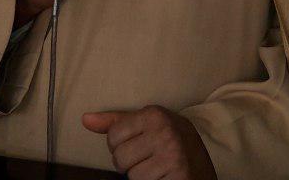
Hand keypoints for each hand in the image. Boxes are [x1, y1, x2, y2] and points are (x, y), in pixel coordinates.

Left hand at [82, 106, 217, 179]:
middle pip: (119, 157)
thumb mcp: (149, 126)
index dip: (121, 146)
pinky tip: (164, 177)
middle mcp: (164, 131)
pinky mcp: (178, 176)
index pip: (113, 136)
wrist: (204, 170)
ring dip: (143, 177)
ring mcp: (172, 154)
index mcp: (155, 114)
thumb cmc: (172, 145)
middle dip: (130, 164)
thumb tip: (85, 119)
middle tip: (150, 160)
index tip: (140, 145)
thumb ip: (118, 122)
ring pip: (132, 175)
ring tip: (159, 169)